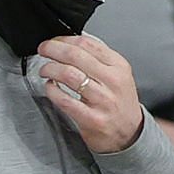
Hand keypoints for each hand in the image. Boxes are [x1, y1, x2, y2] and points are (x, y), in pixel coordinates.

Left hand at [37, 35, 144, 154]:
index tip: (54, 41)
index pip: (87, 43)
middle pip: (75, 55)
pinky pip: (65, 100)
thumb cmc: (119, 103)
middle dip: (53, 49)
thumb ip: (98, 58)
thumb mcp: (118, 75)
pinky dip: (52, 90)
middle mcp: (112, 81)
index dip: (64, 39)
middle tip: (43, 50)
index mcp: (119, 66)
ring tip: (45, 69)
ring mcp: (103, 100)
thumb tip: (70, 43)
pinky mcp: (92, 118)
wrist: (130, 134)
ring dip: (50, 68)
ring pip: (68, 74)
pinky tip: (49, 87)